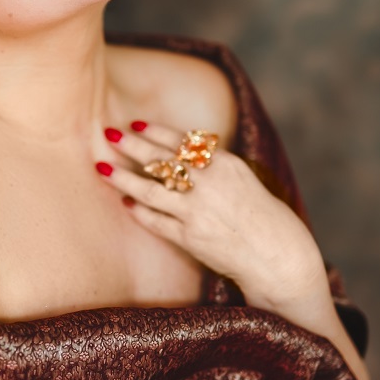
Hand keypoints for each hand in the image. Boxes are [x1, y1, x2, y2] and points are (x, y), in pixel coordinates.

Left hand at [96, 121, 371, 379]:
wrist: (277, 256)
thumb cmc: (259, 213)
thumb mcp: (240, 176)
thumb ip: (211, 162)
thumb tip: (178, 148)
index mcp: (224, 164)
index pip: (181, 142)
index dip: (154, 131)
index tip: (133, 123)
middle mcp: (209, 184)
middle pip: (160, 160)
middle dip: (131, 145)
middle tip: (108, 133)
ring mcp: (198, 212)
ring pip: (150, 191)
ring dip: (123, 178)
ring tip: (102, 167)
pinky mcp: (191, 238)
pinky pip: (156, 222)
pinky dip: (139, 211)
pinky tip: (126, 202)